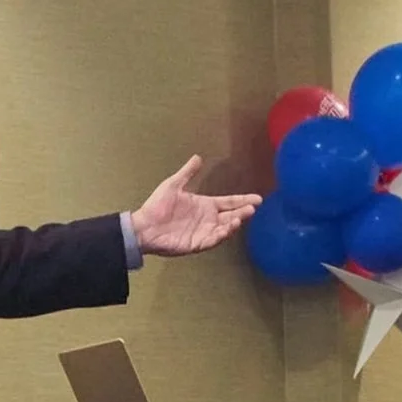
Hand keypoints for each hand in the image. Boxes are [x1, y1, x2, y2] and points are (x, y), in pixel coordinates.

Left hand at [132, 157, 259, 256]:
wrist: (143, 226)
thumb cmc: (156, 206)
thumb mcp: (173, 185)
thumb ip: (187, 173)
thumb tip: (198, 157)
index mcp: (204, 205)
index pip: (228, 202)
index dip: (242, 200)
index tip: (257, 198)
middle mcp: (207, 219)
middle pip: (231, 215)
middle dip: (243, 212)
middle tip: (253, 207)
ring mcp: (203, 232)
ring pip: (224, 228)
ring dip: (234, 223)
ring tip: (241, 217)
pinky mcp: (196, 244)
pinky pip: (213, 240)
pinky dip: (221, 235)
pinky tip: (228, 227)